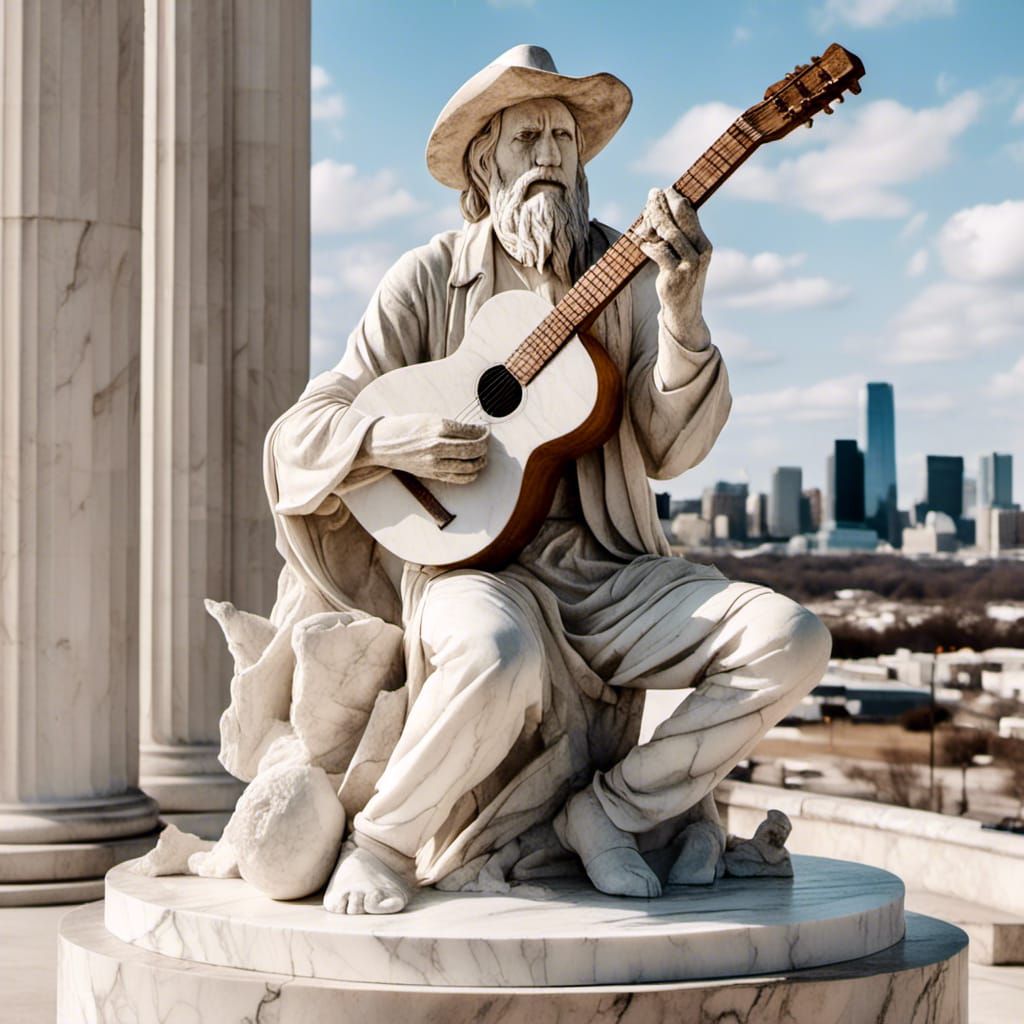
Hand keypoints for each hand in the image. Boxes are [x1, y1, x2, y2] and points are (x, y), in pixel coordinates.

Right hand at [356, 414, 488, 484]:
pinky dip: (471, 474)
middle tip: (486, 442)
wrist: (383, 443)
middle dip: (485, 446)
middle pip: (474, 449)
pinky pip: (459, 478)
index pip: (472, 431)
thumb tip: (475, 431)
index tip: (486, 430)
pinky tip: (473, 469)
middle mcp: (437, 445)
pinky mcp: (432, 474)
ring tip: (482, 456)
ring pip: (470, 466)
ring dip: (481, 461)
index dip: (483, 432)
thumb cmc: (407, 427)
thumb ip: (451, 426)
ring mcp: (435, 462)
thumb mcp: (429, 418)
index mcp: (438, 427)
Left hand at [636, 188, 711, 346]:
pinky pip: (659, 252)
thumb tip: (655, 211)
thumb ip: (674, 236)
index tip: (661, 191)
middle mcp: (700, 252)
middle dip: (663, 204)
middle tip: (650, 195)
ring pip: (669, 233)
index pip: (690, 213)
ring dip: (652, 222)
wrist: (684, 312)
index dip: (674, 199)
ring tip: (642, 221)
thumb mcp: (682, 256)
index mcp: (704, 244)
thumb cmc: (680, 280)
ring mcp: (689, 265)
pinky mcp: (675, 276)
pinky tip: (641, 243)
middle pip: (680, 218)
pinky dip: (648, 245)